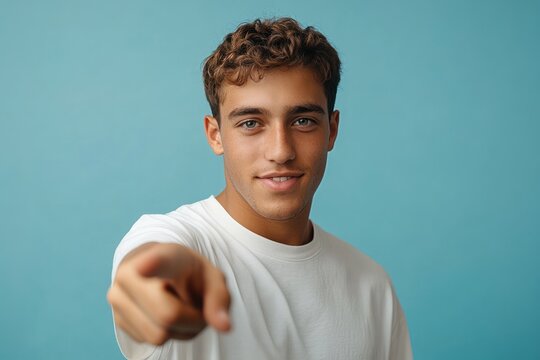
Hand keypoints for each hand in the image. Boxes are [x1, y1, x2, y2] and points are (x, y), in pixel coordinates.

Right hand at [107, 243, 230, 344]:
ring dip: (180, 331)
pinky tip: (165, 317)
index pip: (158, 260)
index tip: (144, 267)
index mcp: (164, 255)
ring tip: (181, 310)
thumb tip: (223, 327)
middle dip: (192, 321)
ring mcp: (117, 296)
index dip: (151, 264)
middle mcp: (131, 272)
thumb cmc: (190, 274)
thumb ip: (220, 299)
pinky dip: (166, 335)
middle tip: (198, 307)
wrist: (156, 269)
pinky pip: (149, 341)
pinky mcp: (115, 319)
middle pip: (168, 316)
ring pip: (159, 335)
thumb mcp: (212, 279)